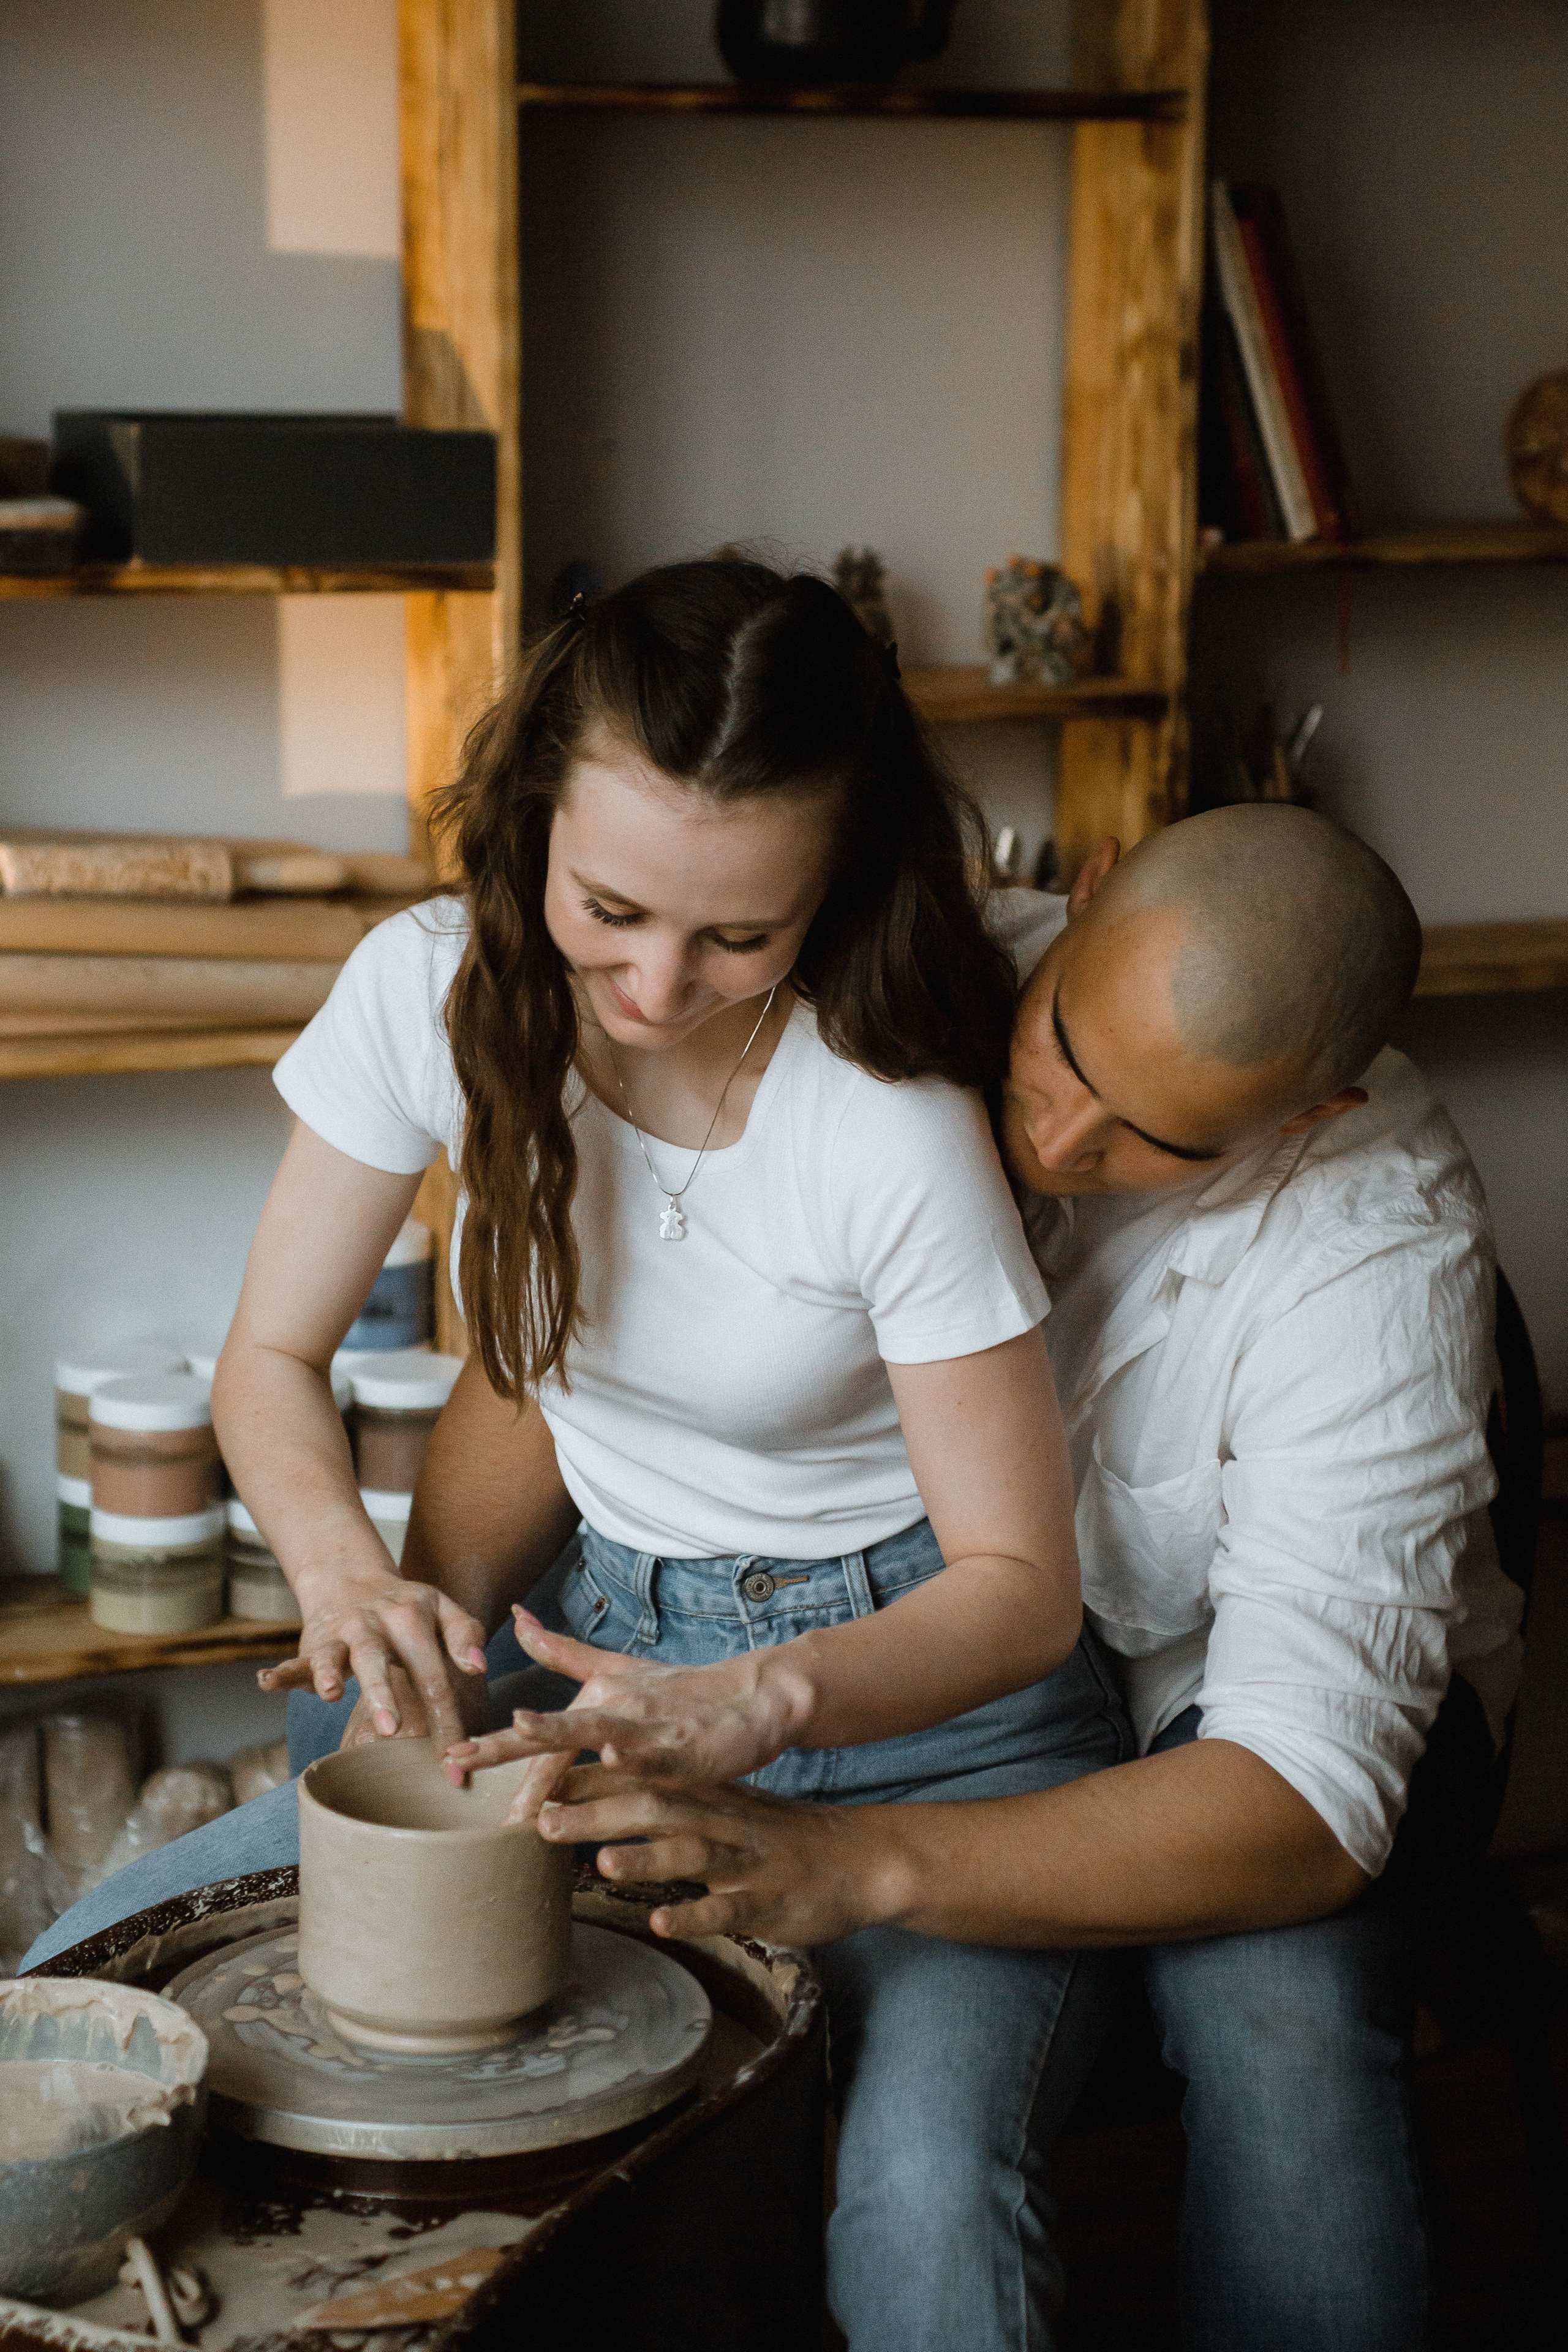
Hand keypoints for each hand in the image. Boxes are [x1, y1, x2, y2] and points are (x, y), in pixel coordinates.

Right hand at [257, 1569, 487, 1750]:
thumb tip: (479, 1667)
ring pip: (336, 1655)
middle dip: (385, 1695)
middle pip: (380, 1660)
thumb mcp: (442, 1609)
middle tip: (394, 1730)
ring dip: (331, 1674)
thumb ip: (465, 1634)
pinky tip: (268, 1682)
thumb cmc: (408, 1608)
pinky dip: (281, 1672)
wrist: (352, 1579)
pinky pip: (295, 1660)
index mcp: (414, 1619)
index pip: (434, 1675)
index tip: (456, 1763)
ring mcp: (341, 1634)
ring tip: (330, 1693)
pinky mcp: (313, 1645)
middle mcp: (375, 1624)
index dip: (447, 1719)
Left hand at [442, 1608, 811, 1810]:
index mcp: (597, 1698)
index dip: (493, 1742)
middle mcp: (616, 1709)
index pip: (537, 1726)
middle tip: (462, 1760)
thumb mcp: (616, 1670)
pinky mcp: (683, 1747)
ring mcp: (649, 1727)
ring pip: (597, 1732)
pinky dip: (634, 1753)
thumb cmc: (681, 1692)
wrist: (751, 1697)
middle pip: (553, 1729)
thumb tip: (515, 1616)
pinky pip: (654, 1752)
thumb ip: (561, 1651)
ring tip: (525, 1728)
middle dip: (507, 1746)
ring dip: (561, 1731)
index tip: (452, 1756)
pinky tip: (614, 1758)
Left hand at [534, 1765, 904, 1947]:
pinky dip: (694, 1914)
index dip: (588, 1781)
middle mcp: (718, 1822)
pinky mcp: (765, 1901)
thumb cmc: (776, 1838)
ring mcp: (742, 1862)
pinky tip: (662, 1921)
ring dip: (647, 1857)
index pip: (639, 1780)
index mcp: (704, 1798)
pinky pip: (727, 1910)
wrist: (856, 1861)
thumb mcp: (723, 1810)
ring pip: (690, 1854)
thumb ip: (667, 1804)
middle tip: (543, 1821)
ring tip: (603, 1862)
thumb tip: (598, 1803)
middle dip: (597, 1815)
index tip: (535, 1781)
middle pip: (653, 1810)